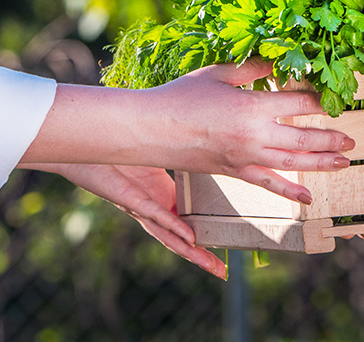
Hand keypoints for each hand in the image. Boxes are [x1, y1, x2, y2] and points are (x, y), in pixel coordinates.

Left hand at [36, 163, 226, 278]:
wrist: (87, 147)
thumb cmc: (119, 152)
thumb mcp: (159, 158)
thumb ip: (178, 163)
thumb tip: (203, 155)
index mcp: (159, 201)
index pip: (184, 227)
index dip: (200, 241)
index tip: (217, 254)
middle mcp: (150, 211)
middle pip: (179, 241)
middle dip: (200, 257)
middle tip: (220, 272)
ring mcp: (141, 208)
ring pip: (169, 236)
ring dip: (190, 252)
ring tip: (208, 264)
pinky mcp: (131, 199)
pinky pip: (157, 216)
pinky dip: (174, 228)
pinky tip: (190, 237)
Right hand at [145, 58, 355, 202]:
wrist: (149, 129)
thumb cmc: (181, 96)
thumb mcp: (219, 74)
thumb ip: (253, 69)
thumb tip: (278, 61)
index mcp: (252, 106)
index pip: (299, 103)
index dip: (320, 100)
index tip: (334, 99)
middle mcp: (255, 135)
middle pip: (304, 138)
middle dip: (331, 138)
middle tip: (351, 140)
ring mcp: (246, 157)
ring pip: (293, 163)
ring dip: (322, 163)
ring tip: (345, 163)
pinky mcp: (235, 172)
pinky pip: (268, 184)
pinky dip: (290, 192)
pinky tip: (309, 197)